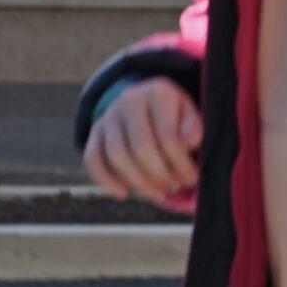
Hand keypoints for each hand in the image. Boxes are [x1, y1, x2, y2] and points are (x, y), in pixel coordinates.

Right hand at [83, 78, 202, 204]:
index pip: (168, 136)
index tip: (192, 178)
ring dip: (138, 182)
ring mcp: (109, 115)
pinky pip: (92, 158)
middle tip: (174, 187)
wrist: (147, 100)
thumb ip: (194, 125)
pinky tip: (123, 194)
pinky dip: (105, 179)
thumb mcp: (191, 113)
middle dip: (160, 175)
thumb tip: (190, 140)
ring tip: (157, 192)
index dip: (181, 164)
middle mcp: (129, 100)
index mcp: (157, 93)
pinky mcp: (95, 131)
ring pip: (116, 156)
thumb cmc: (175, 114)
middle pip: (140, 148)